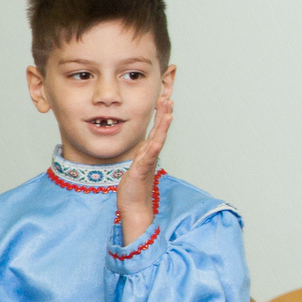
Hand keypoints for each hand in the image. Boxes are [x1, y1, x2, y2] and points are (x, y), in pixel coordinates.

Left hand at [119, 88, 174, 247]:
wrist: (133, 205)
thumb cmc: (133, 186)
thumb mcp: (136, 163)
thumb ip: (141, 152)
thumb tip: (144, 142)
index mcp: (148, 150)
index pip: (157, 128)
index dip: (161, 113)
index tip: (165, 97)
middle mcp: (150, 154)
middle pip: (160, 129)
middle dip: (165, 113)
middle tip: (169, 97)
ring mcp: (148, 161)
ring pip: (158, 139)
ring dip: (164, 125)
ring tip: (168, 111)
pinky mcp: (141, 170)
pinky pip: (148, 156)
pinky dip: (153, 146)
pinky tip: (157, 139)